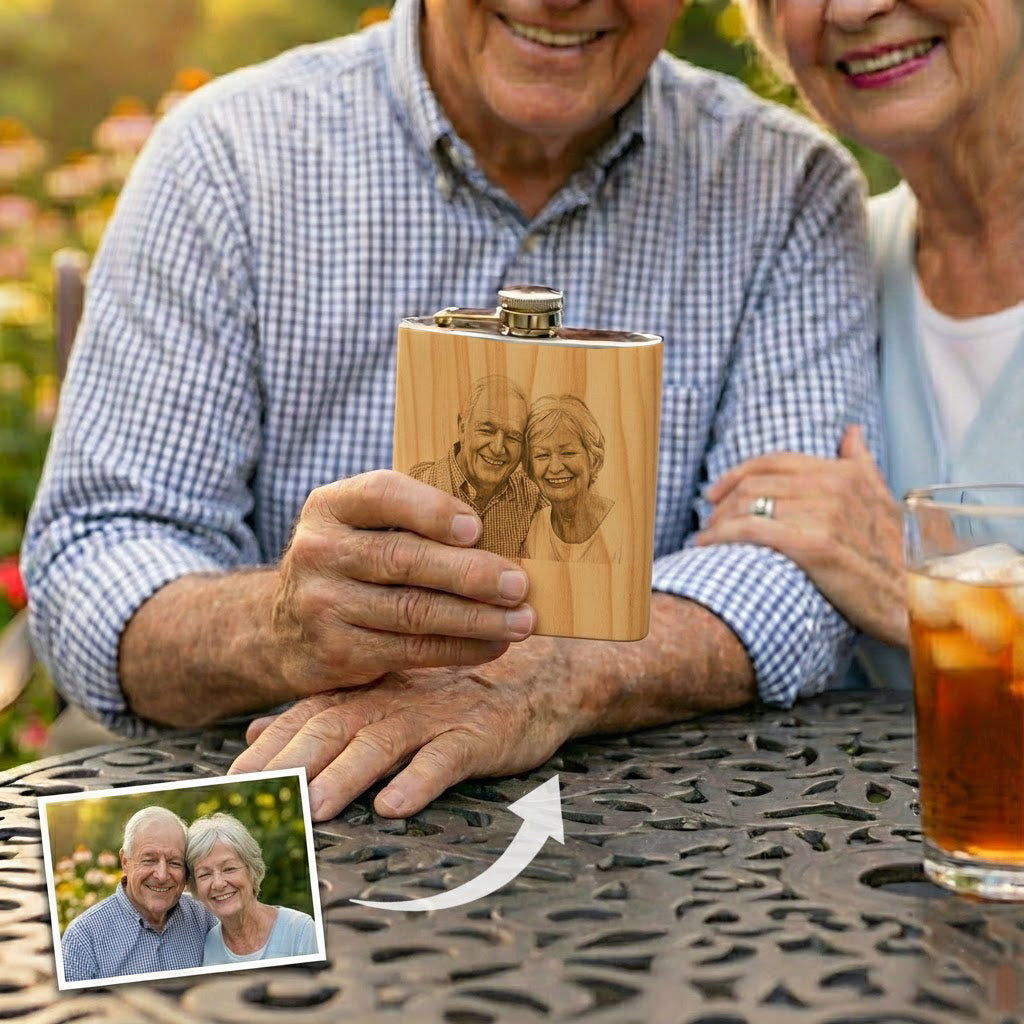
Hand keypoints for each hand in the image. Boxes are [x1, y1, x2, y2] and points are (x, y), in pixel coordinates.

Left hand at [229, 639, 576, 820]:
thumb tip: (256, 729)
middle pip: (332, 728)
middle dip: (289, 764)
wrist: (536, 674)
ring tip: (316, 810)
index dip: (266, 749)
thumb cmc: (452, 693)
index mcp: (366, 690)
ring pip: (381, 744)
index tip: (226, 784)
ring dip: (346, 776)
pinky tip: (396, 805)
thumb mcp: (384, 696)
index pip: (304, 717)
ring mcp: (435, 716)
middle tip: (254, 799)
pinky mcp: (477, 733)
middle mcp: (392, 699)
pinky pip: (445, 758)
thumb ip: (321, 712)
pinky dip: (420, 780)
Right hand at [271, 470, 535, 695]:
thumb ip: (414, 519)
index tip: (477, 528)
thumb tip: (502, 531)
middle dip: (470, 573)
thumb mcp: (364, 526)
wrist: (287, 628)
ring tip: (522, 620)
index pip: (382, 495)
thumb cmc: (353, 563)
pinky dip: (459, 648)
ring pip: (412, 611)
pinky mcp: (336, 652)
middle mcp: (318, 551)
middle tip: (518, 583)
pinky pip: (410, 651)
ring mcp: (322, 605)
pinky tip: (494, 644)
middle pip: (403, 559)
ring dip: (476, 618)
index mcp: (330, 506)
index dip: (432, 511)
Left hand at [695, 425, 906, 646]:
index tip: (714, 493)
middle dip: (722, 503)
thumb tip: (851, 432)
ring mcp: (826, 515)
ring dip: (718, 522)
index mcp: (845, 473)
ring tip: (707, 538)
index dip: (735, 474)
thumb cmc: (894, 555)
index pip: (773, 462)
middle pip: (754, 483)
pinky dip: (723, 536)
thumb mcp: (882, 499)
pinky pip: (753, 530)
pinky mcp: (815, 545)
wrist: (913, 600)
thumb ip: (861, 464)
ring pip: (748, 505)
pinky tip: (708, 546)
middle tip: (709, 523)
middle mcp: (835, 486)